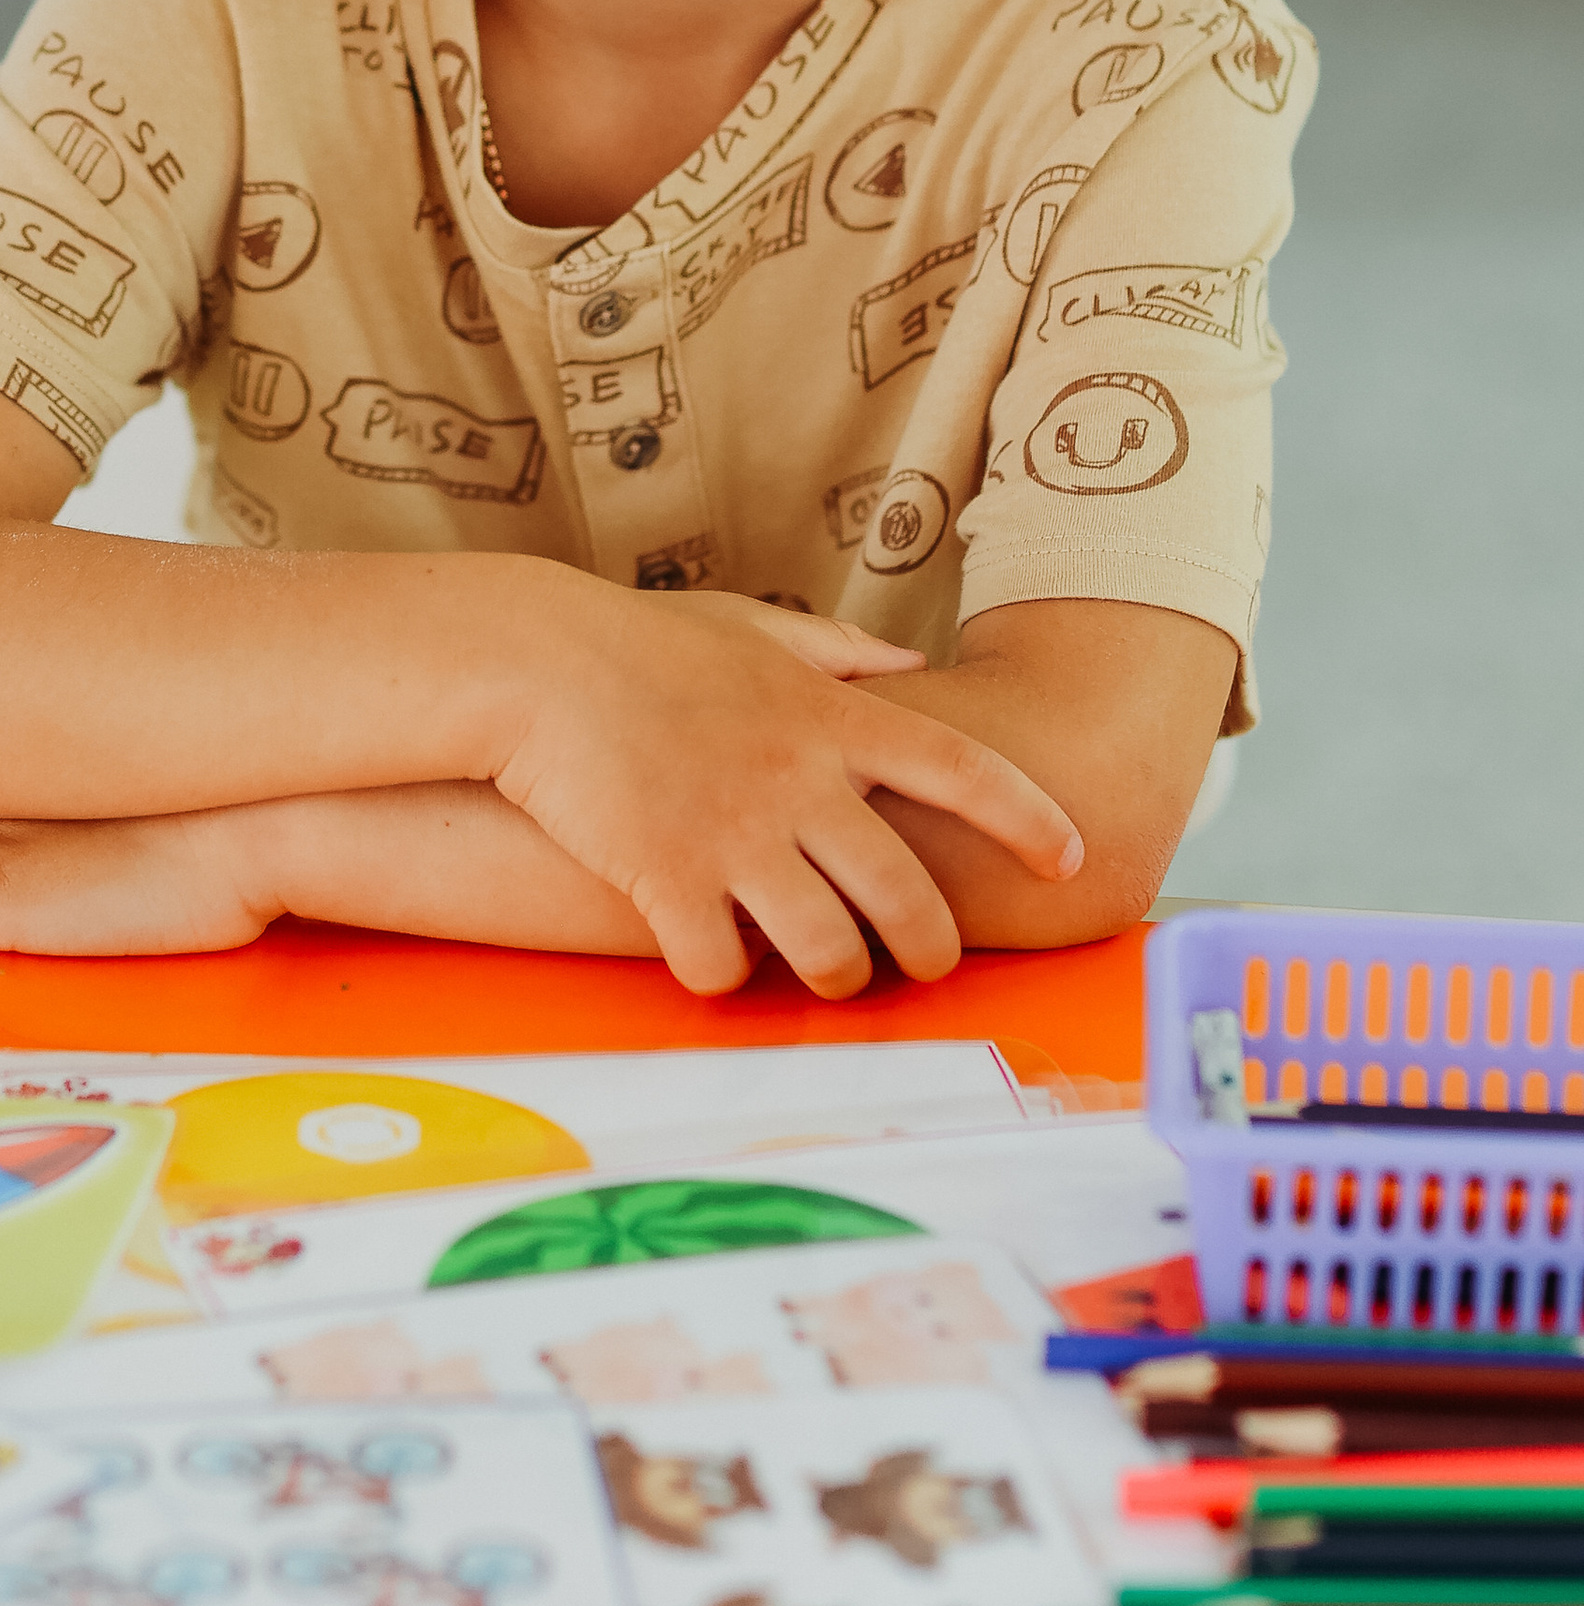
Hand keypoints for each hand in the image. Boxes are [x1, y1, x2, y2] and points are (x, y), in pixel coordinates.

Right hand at [493, 594, 1083, 1002]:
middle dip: (931, 950)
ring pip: (828, 953)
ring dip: (835, 979)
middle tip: (924, 963)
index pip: (964, 770)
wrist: (534, 660)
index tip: (1071, 857)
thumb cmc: (640, 642)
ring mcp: (735, 834)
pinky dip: (723, 979)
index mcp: (830, 716)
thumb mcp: (749, 626)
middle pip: (907, 897)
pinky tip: (712, 959)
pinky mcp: (666, 878)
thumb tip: (907, 664)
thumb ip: (835, 651)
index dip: (1029, 819)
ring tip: (824, 975)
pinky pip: (721, 969)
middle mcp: (799, 780)